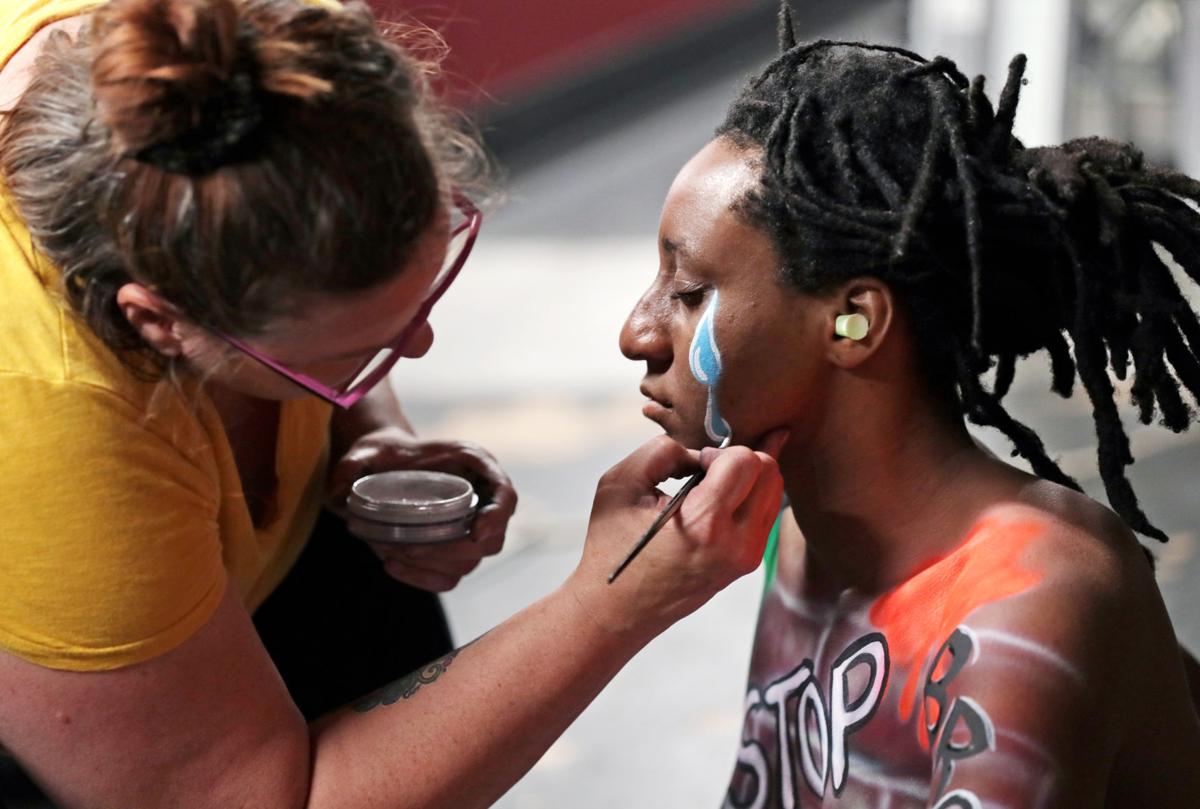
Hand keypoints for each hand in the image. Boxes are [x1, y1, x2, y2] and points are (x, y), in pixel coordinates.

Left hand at [327, 426, 517, 590]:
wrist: (381, 464)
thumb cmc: (384, 452)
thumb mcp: (368, 449)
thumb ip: (354, 463)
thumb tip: (340, 490)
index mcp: (475, 465)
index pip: (506, 495)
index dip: (498, 516)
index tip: (475, 532)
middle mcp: (480, 499)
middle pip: (491, 540)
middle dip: (451, 549)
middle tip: (408, 545)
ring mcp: (469, 529)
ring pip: (470, 562)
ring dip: (433, 564)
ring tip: (393, 551)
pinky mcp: (451, 552)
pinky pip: (448, 578)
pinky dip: (423, 579)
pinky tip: (391, 564)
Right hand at [567, 430, 787, 640]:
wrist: (616, 609)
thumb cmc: (611, 546)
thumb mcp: (620, 484)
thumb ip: (663, 450)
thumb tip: (702, 452)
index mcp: (704, 525)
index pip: (747, 462)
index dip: (721, 451)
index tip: (695, 464)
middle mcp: (735, 545)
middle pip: (770, 472)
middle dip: (741, 458)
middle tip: (705, 471)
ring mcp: (746, 558)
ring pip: (774, 490)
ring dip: (748, 476)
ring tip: (710, 486)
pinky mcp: (747, 564)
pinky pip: (767, 512)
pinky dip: (750, 495)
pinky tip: (721, 496)